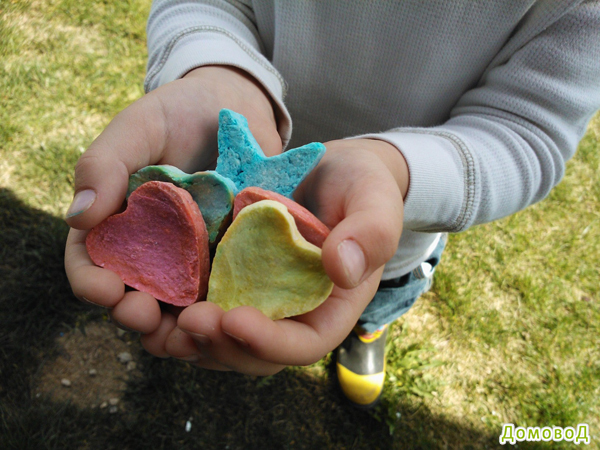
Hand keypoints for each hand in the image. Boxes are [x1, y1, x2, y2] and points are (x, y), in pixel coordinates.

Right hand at [64, 66, 281, 340]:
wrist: (236, 107)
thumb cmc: (179, 111)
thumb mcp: (139, 127)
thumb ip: (105, 164)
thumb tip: (77, 218)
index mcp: (115, 220)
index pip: (91, 260)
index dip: (90, 281)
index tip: (103, 290)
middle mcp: (149, 247)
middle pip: (132, 293)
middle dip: (132, 312)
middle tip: (143, 318)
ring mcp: (190, 257)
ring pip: (176, 305)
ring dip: (176, 325)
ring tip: (186, 331)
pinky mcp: (228, 258)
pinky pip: (222, 291)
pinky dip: (220, 308)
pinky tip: (226, 316)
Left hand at [156, 138, 408, 374]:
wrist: (332, 171)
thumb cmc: (362, 186)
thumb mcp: (376, 201)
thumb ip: (370, 233)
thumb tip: (342, 268)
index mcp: (329, 307)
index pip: (305, 344)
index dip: (271, 343)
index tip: (236, 319)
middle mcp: (291, 313)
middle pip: (254, 354)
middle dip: (220, 346)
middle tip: (187, 322)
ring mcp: (258, 299)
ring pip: (221, 340)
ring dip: (187, 340)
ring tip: (155, 321)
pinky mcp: (231, 279)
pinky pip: (202, 305)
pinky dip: (173, 311)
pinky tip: (147, 297)